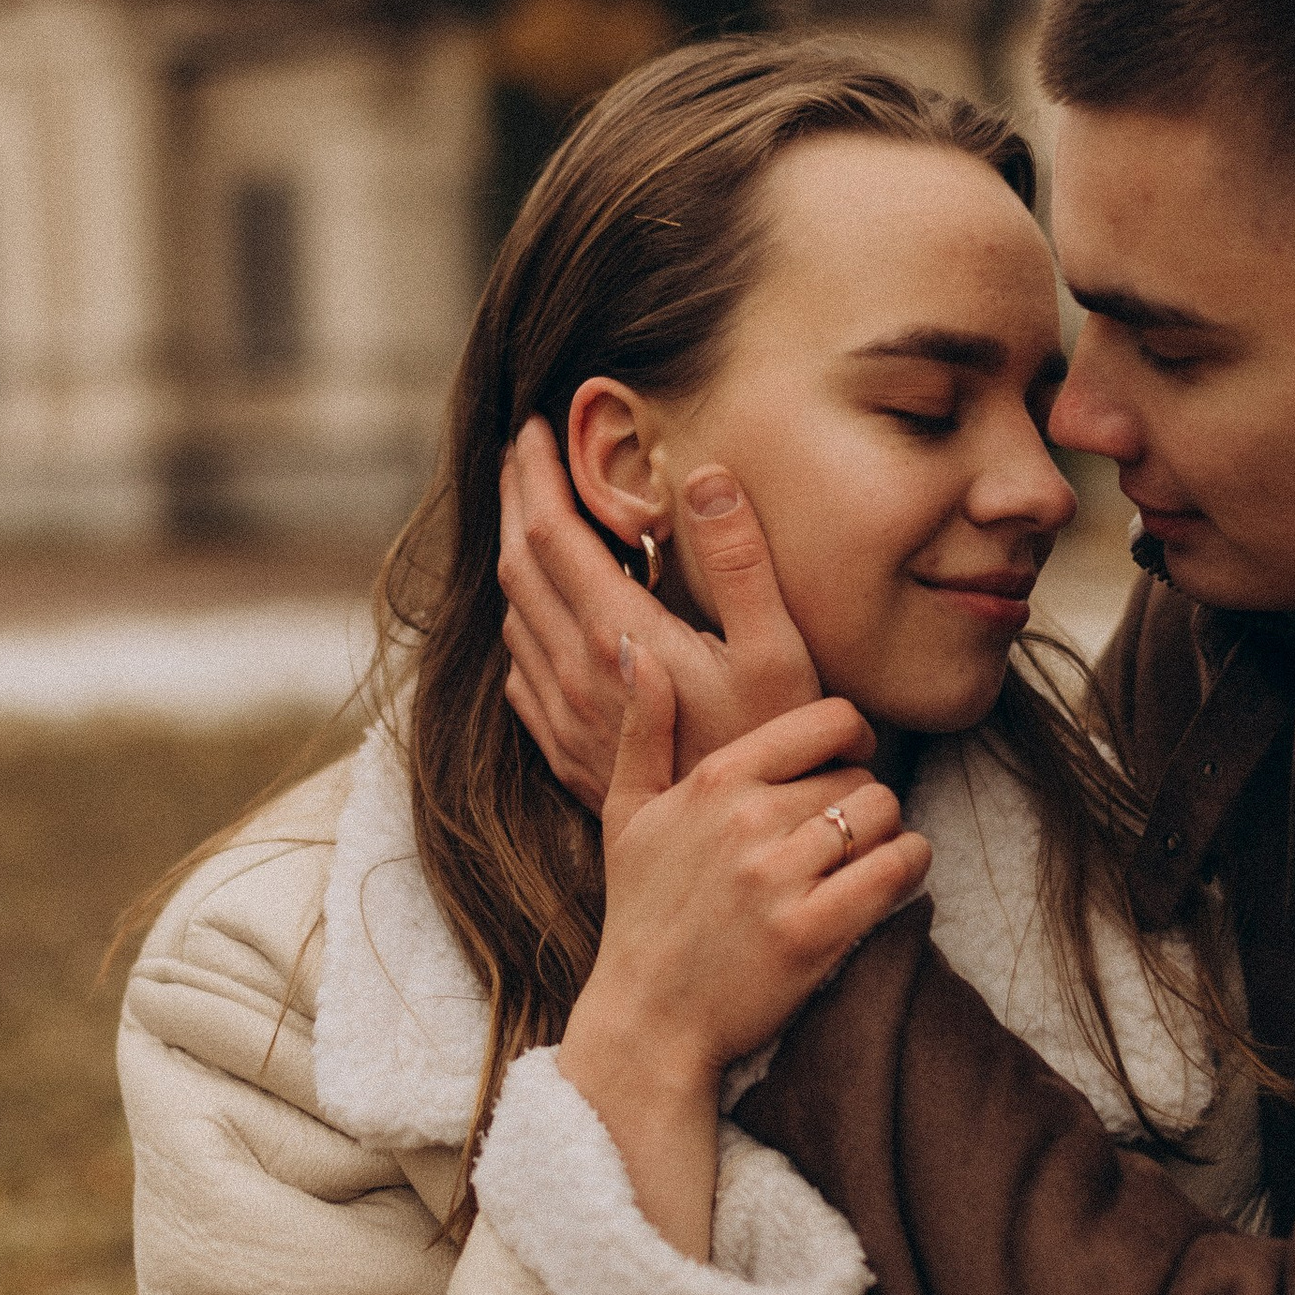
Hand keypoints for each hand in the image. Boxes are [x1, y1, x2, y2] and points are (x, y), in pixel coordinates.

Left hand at [501, 417, 819, 813]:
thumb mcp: (779, 653)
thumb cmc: (778, 754)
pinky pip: (523, 675)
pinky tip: (544, 619)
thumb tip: (706, 475)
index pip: (552, 534)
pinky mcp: (569, 755)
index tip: (535, 427)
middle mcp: (575, 678)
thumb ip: (742, 562)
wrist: (740, 867)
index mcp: (617, 638)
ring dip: (517, 560)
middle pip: (518, 569)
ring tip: (532, 519)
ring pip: (515, 620)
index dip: (537, 475)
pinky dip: (525, 625)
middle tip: (521, 454)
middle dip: (514, 501)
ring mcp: (566, 721)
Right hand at [568, 651, 928, 1092]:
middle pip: (860, 776)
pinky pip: (897, 869)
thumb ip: (642, 729)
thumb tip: (638, 648)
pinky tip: (891, 880)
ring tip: (863, 860)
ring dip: (888, 836)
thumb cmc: (640, 916)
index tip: (847, 764)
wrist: (648, 1020)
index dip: (852, 739)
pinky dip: (909, 868)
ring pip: (884, 816)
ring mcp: (780, 877)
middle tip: (844, 834)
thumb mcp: (626, 815)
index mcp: (713, 781)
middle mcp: (747, 820)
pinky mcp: (812, 932)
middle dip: (863, 801)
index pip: (826, 721)